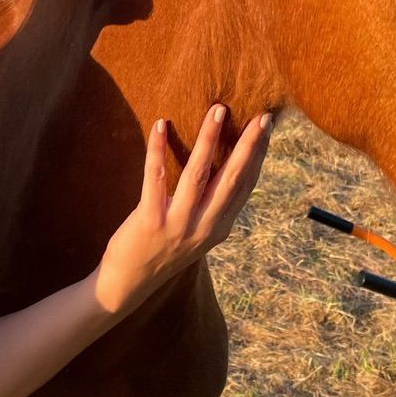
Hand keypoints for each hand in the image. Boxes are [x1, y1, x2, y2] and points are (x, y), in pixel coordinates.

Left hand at [94, 105, 272, 316]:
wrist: (128, 285)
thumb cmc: (162, 251)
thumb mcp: (196, 233)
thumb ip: (211, 206)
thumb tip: (224, 168)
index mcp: (219, 227)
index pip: (245, 185)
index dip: (258, 155)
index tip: (267, 126)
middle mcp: (204, 226)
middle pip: (231, 178)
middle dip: (248, 145)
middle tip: (261, 116)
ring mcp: (179, 224)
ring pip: (198, 174)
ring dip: (209, 140)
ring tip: (218, 110)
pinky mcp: (150, 221)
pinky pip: (155, 178)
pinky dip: (157, 150)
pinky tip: (160, 125)